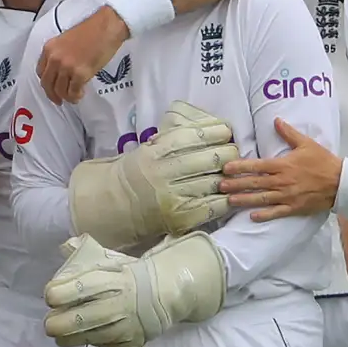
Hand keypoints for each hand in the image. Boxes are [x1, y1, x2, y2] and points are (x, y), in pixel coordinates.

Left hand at [37, 6, 129, 104]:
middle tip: (58, 100)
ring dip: (66, 97)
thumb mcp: (66, 39)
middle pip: (47, 83)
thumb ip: (59, 53)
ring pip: (60, 90)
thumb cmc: (91, 31)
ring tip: (73, 97)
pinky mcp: (80, 73)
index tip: (50, 87)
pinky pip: (73, 91)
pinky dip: (76, 96)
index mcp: (50, 48)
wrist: (106, 27)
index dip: (46, 82)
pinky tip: (80, 94)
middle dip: (52, 95)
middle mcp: (55, 58)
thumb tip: (61, 70)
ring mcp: (66, 67)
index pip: (40, 71)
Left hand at [44, 232, 224, 346]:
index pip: (81, 287)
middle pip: (82, 319)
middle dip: (58, 323)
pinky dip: (93, 341)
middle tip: (48, 323)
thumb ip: (85, 254)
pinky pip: (106, 346)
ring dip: (69, 338)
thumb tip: (65, 245)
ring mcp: (127, 326)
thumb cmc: (129, 275)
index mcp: (114, 279)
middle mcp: (121, 303)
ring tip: (59, 335)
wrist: (164, 293)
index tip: (50, 295)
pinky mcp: (132, 343)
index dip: (59, 293)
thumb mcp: (111, 259)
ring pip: (91, 337)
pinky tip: (86, 336)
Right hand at [68, 101, 239, 249]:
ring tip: (232, 173)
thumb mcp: (148, 147)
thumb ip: (174, 138)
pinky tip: (227, 194)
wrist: (115, 206)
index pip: (196, 136)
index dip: (217, 132)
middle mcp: (165, 172)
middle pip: (213, 158)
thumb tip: (210, 129)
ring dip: (229, 177)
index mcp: (156, 151)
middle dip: (228, 154)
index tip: (225, 132)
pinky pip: (214, 206)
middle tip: (232, 153)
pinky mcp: (182, 217)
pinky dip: (226, 199)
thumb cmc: (137, 172)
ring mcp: (174, 196)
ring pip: (216, 181)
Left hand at [220, 118, 341, 221]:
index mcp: (283, 165)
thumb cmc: (323, 162)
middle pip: (255, 183)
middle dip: (236, 184)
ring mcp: (287, 196)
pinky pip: (276, 212)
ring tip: (229, 200)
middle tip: (220, 186)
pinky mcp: (294, 207)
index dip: (240, 167)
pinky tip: (251, 216)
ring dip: (244, 199)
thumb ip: (289, 133)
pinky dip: (264, 215)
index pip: (257, 166)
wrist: (342, 182)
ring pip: (261, 198)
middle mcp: (282, 181)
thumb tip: (276, 120)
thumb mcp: (306, 143)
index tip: (226, 168)